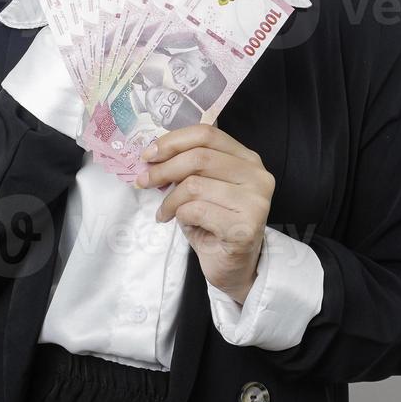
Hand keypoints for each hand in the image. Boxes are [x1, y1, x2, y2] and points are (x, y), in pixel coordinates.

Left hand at [133, 125, 273, 304]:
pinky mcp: (246, 226)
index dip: (173, 141)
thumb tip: (152, 155)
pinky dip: (180, 216)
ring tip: (165, 212)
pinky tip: (181, 224)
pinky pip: (196, 211)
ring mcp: (255, 201)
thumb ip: (187, 166)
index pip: (207, 134)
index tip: (148, 155)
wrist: (233, 267)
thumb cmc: (214, 224)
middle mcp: (257, 175)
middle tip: (144, 182)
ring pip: (194, 185)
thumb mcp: (202, 187)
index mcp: (247, 158)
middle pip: (198, 157)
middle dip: (163, 170)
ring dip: (170, 200)